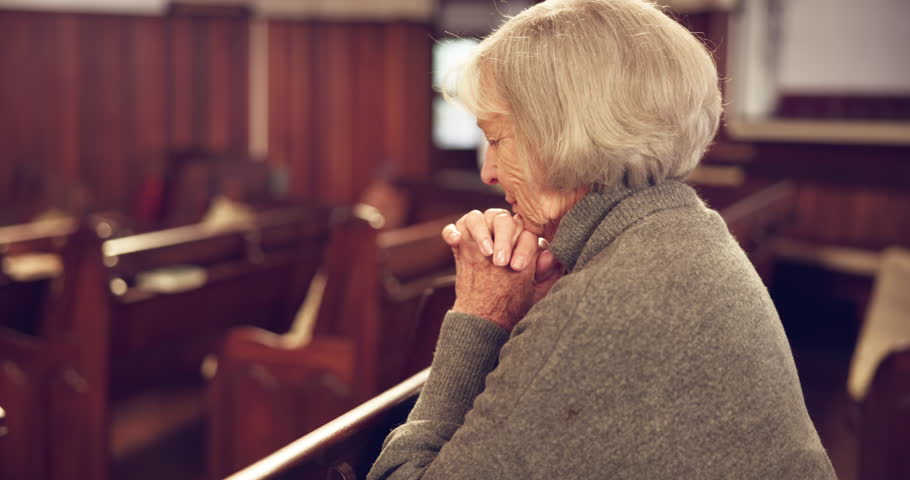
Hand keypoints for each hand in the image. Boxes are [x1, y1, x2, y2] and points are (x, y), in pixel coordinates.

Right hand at [442, 210, 564, 330]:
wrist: (486, 315)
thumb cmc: (515, 300)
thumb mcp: (534, 291)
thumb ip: (546, 274)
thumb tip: (550, 256)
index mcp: (520, 236)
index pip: (524, 230)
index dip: (523, 246)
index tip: (518, 267)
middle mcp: (499, 230)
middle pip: (501, 219)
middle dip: (503, 239)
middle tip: (500, 262)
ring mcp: (476, 234)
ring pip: (476, 217)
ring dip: (480, 232)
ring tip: (485, 253)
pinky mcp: (457, 242)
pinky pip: (451, 229)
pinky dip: (452, 232)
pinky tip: (456, 241)